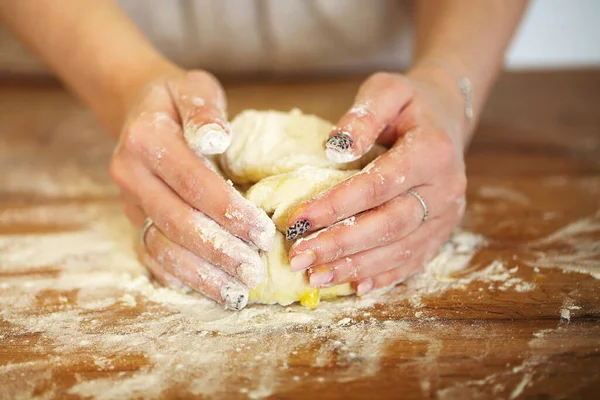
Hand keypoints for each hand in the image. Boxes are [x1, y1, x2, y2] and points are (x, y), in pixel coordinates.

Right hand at [110, 69, 274, 308]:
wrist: (140, 110)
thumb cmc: (178, 99)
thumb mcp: (194, 87)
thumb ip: (205, 110)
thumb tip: (216, 138)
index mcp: (146, 139)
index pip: (192, 182)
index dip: (228, 210)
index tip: (263, 233)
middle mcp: (130, 174)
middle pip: (177, 222)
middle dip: (219, 251)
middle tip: (255, 270)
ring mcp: (129, 201)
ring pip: (162, 246)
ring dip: (200, 274)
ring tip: (237, 291)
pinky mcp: (135, 219)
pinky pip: (151, 254)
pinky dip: (179, 276)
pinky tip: (208, 289)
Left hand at [285, 67, 469, 294]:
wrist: (447, 118)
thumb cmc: (409, 104)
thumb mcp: (387, 91)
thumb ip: (362, 116)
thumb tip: (334, 149)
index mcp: (432, 151)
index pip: (376, 185)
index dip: (335, 205)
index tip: (296, 219)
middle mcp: (445, 188)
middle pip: (387, 224)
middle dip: (340, 244)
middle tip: (298, 257)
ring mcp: (447, 215)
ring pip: (399, 248)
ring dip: (355, 266)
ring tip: (315, 277)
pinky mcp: (442, 231)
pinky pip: (413, 259)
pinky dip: (384, 275)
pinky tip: (355, 286)